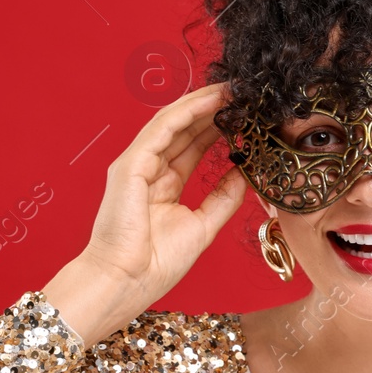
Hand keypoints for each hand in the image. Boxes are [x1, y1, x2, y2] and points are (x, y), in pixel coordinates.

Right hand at [49, 83, 246, 336]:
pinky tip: (211, 101)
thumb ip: (223, 198)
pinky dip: (187, 112)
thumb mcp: (202, 226)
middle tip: (241, 93)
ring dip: (202, 103)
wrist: (127, 283)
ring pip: (173, 123)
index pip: (192, 147)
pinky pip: (162, 130)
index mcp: (163, 186)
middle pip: (184, 130)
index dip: (216, 129)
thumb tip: (244, 174)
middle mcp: (148, 170)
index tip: (244, 116)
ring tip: (231, 89)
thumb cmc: (155, 264)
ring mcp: (137, 165)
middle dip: (212, 110)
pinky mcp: (131, 165)